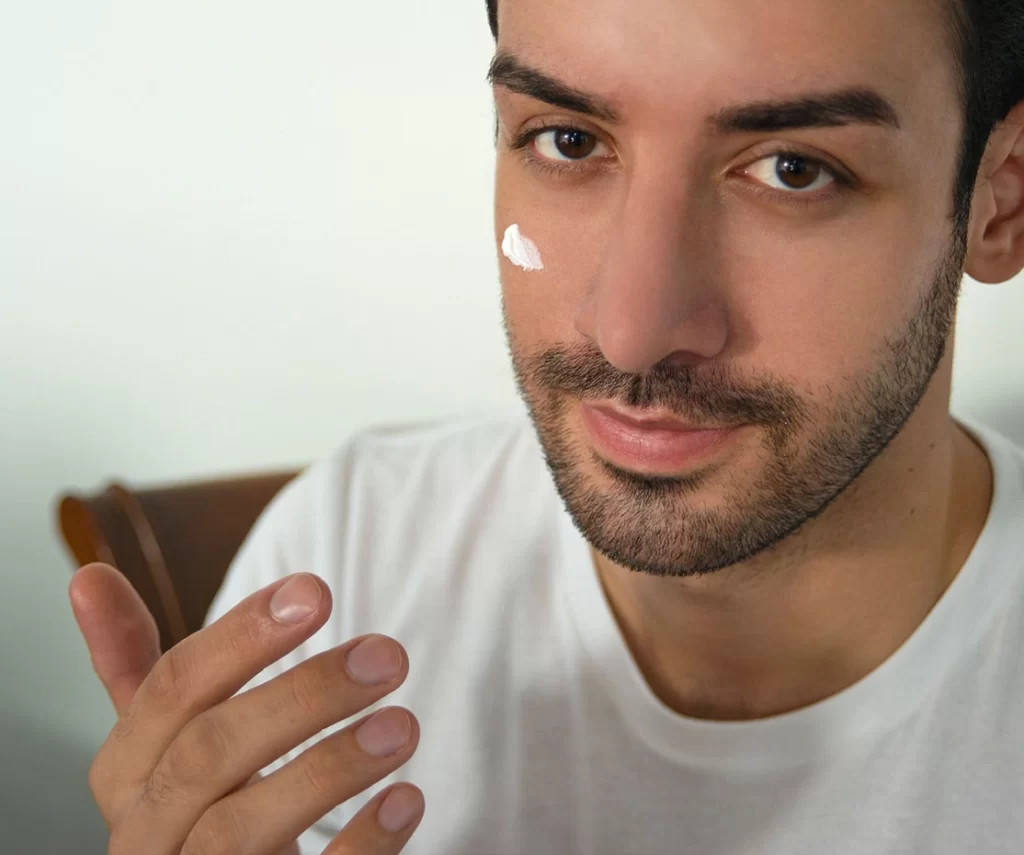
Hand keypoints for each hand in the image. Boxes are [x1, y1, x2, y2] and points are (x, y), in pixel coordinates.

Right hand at [69, 563, 423, 853]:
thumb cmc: (194, 807)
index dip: (242, 637)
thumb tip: (89, 575)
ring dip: (329, 769)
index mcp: (126, 774)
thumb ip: (133, 666)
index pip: (171, 690)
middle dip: (302, 696)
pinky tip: (406, 799)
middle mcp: (146, 835)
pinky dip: (357, 846)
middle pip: (210, 755)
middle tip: (387, 655)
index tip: (316, 591)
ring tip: (403, 724)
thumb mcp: (160, 739)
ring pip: (240, 831)